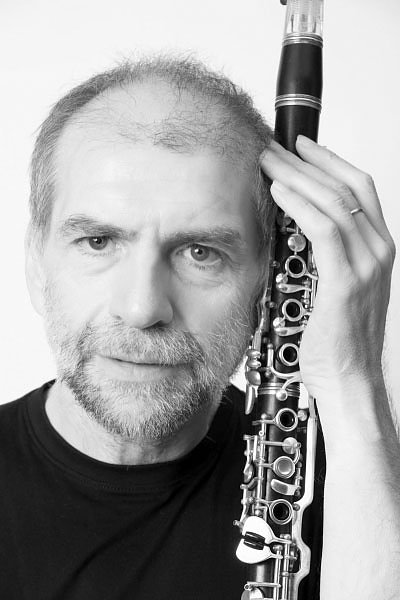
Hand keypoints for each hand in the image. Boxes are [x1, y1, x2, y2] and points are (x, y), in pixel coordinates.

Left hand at [260, 136, 395, 403]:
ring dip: (297, 176)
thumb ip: (324, 256)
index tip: (302, 147)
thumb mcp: (334, 288)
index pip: (360, 188)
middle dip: (307, 161)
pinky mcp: (347, 281)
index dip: (331, 161)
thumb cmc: (335, 340)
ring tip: (267, 162)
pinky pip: (324, 229)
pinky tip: (279, 192)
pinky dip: (300, 205)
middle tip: (274, 147)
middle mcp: (379, 250)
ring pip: (334, 201)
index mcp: (378, 249)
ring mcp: (367, 264)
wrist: (348, 380)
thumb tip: (293, 229)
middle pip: (347, 186)